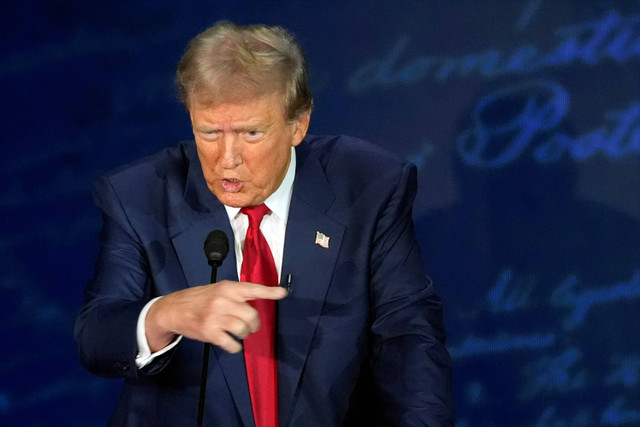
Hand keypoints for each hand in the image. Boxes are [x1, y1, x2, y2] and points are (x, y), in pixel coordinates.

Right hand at [145, 280, 286, 352]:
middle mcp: (223, 300)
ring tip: (238, 333)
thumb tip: (260, 298)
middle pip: (252, 315)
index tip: (282, 293)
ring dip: (244, 335)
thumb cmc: (199, 299)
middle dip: (254, 324)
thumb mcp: (218, 289)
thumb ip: (236, 293)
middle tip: (249, 325)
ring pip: (243, 330)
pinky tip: (231, 343)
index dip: (269, 291)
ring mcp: (216, 317)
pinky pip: (232, 344)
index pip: (253, 288)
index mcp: (227, 288)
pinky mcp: (209, 332)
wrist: (173, 309)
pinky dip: (235, 347)